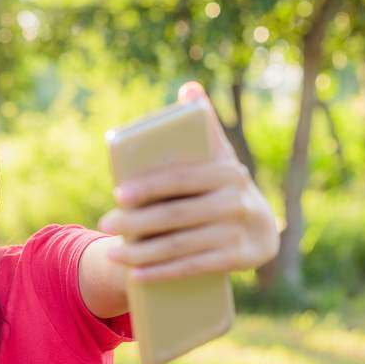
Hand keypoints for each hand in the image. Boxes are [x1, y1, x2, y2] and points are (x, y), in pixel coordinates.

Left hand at [99, 81, 279, 281]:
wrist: (259, 227)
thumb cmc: (221, 186)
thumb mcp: (218, 156)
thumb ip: (202, 125)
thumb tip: (188, 88)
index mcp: (227, 171)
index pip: (181, 179)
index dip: (150, 187)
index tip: (118, 193)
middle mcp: (237, 201)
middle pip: (177, 215)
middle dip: (137, 223)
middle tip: (105, 223)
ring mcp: (240, 232)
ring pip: (183, 245)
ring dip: (143, 252)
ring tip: (114, 253)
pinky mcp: (241, 259)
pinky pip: (195, 267)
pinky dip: (163, 272)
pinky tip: (136, 275)